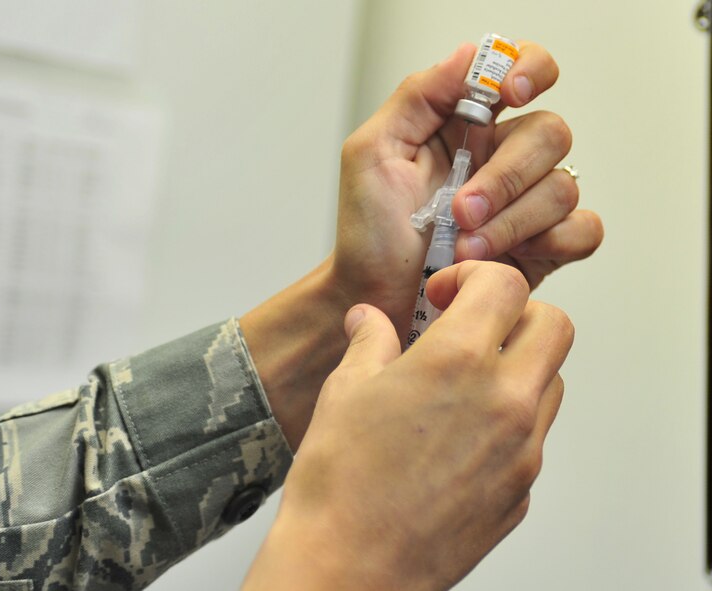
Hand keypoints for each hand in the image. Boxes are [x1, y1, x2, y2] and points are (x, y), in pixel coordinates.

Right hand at [243, 261, 572, 589]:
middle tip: (473, 326)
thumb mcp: (344, 392)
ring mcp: (521, 452)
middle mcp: (504, 402)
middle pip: (553, 327)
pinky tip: (460, 436)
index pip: (505, 286)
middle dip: (515, 314)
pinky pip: (534, 438)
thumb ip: (369, 342)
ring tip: (466, 382)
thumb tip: (369, 320)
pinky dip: (510, 421)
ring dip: (519, 367)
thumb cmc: (339, 484)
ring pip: (552, 382)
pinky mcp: (520, 492)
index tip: (447, 293)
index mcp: (457, 363)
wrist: (348, 566)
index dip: (475, 276)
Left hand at [332, 41, 602, 341]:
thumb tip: (469, 55)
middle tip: (459, 212)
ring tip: (464, 250)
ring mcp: (526, 202)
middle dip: (504, 176)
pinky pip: (583, 229)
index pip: (521, 72)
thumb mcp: (372, 154)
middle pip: (550, 132)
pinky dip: (551, 242)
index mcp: (465, 125)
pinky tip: (506, 259)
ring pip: (562, 186)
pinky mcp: (544, 246)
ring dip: (511, 222)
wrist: (376, 299)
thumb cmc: (369, 234)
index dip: (530, 69)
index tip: (510, 95)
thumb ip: (417, 97)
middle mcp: (502, 158)